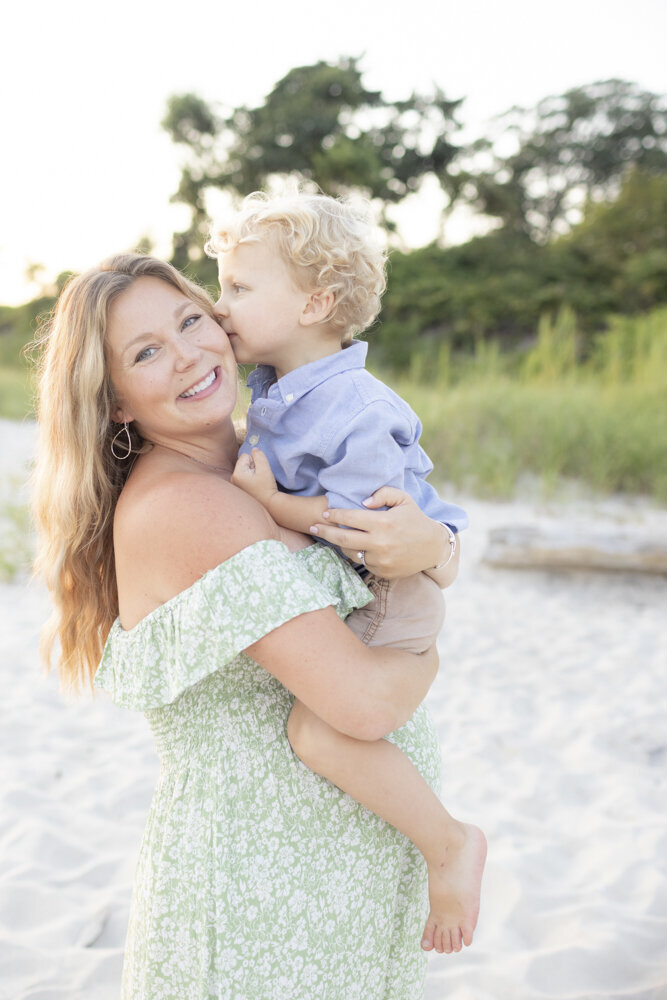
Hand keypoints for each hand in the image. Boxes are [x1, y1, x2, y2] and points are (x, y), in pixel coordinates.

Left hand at [232, 448, 277, 506]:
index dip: (255, 461)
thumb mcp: (265, 468)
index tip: (259, 472)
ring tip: (257, 482)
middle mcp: (232, 479)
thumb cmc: (266, 487)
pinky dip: (249, 479)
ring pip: (244, 470)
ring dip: (251, 473)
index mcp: (236, 474)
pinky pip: (244, 477)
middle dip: (252, 466)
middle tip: (259, 477)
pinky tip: (254, 486)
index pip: (245, 456)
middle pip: (243, 463)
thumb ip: (259, 455)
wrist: (269, 503)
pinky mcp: (238, 489)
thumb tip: (254, 449)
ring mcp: (234, 485)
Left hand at [310, 486, 447, 578]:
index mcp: (383, 523)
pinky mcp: (383, 572)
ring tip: (332, 537)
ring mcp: (381, 560)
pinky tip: (354, 547)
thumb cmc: (415, 519)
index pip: (350, 518)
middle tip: (312, 527)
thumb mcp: (403, 499)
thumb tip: (362, 502)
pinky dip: (358, 554)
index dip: (334, 515)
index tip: (325, 513)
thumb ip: (382, 494)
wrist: (434, 547)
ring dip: (339, 544)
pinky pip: (363, 563)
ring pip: (351, 553)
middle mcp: (380, 543)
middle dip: (324, 532)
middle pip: (343, 539)